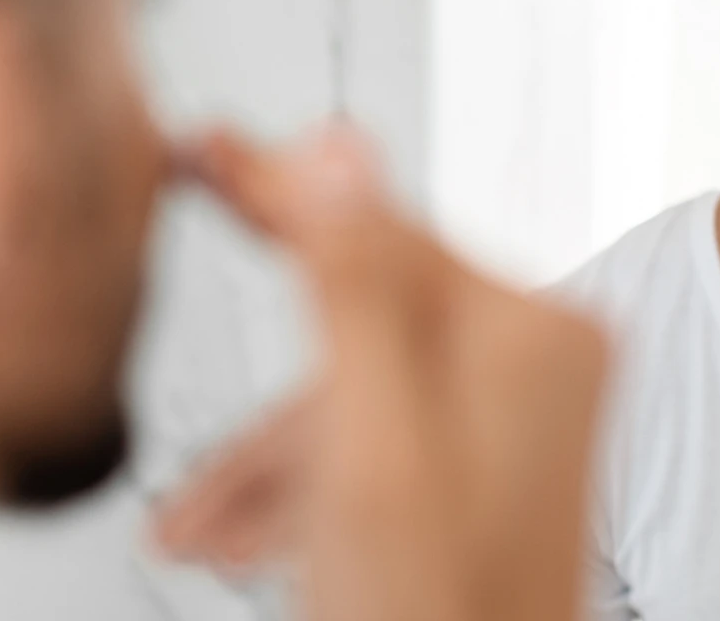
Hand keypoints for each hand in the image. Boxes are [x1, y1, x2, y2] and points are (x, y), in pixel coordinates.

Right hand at [169, 125, 609, 620]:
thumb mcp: (366, 450)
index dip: (273, 188)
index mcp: (528, 334)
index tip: (201, 146)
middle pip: (363, 300)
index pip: (374, 227)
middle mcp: (539, 357)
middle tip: (180, 256)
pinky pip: (380, 430)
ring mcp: (521, 409)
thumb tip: (341, 150)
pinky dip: (305, 474)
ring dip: (264, 447)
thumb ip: (355, 291)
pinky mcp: (495, 456)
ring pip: (356, 381)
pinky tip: (231, 533)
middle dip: (258, 343)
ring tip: (185, 526)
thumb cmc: (428, 619)